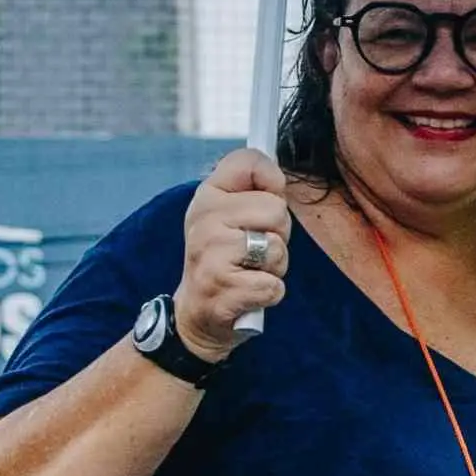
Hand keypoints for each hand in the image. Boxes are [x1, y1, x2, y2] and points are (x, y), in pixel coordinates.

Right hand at [174, 146, 293, 357]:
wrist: (196, 314)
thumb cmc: (223, 259)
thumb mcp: (227, 215)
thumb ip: (253, 189)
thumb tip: (278, 176)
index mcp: (207, 196)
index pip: (249, 162)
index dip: (271, 182)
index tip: (263, 203)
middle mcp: (203, 219)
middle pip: (276, 209)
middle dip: (278, 234)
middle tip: (254, 249)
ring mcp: (211, 254)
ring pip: (277, 248)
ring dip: (274, 266)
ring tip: (250, 271)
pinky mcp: (223, 289)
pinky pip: (274, 285)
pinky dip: (270, 293)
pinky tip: (248, 293)